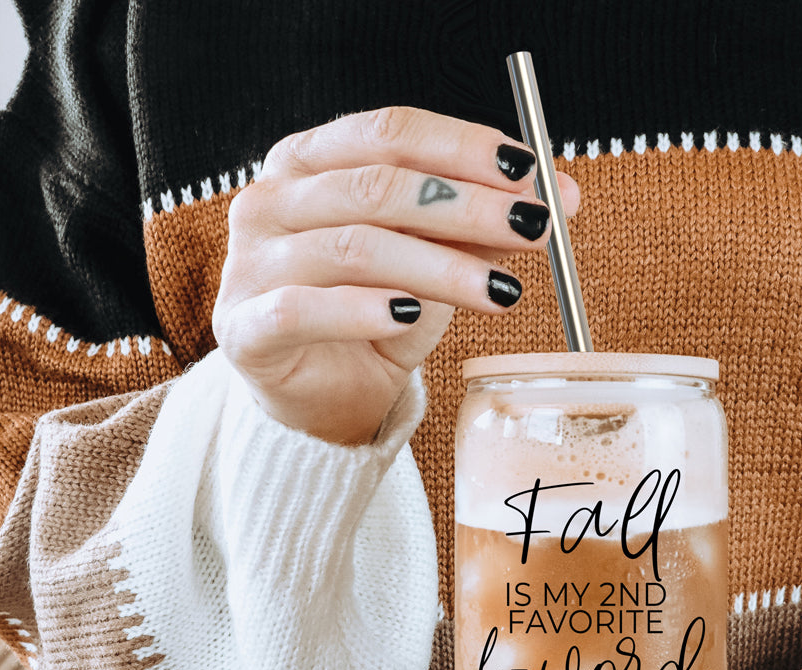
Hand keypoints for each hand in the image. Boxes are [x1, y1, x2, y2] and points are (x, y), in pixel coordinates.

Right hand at [213, 106, 579, 444]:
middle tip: (533, 229)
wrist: (321, 404)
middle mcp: (271, 201)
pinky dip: (362, 310)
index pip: (389, 134)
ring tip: (501, 291)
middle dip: (467, 207)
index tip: (530, 173)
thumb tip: (557, 195)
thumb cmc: (371, 322)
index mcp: (309, 162)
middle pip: (377, 187)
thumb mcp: (433, 266)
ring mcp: (250, 264)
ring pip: (354, 247)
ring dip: (439, 267)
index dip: (464, 149)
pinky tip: (408, 316)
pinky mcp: (244, 328)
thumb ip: (478, 227)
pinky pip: (304, 309)